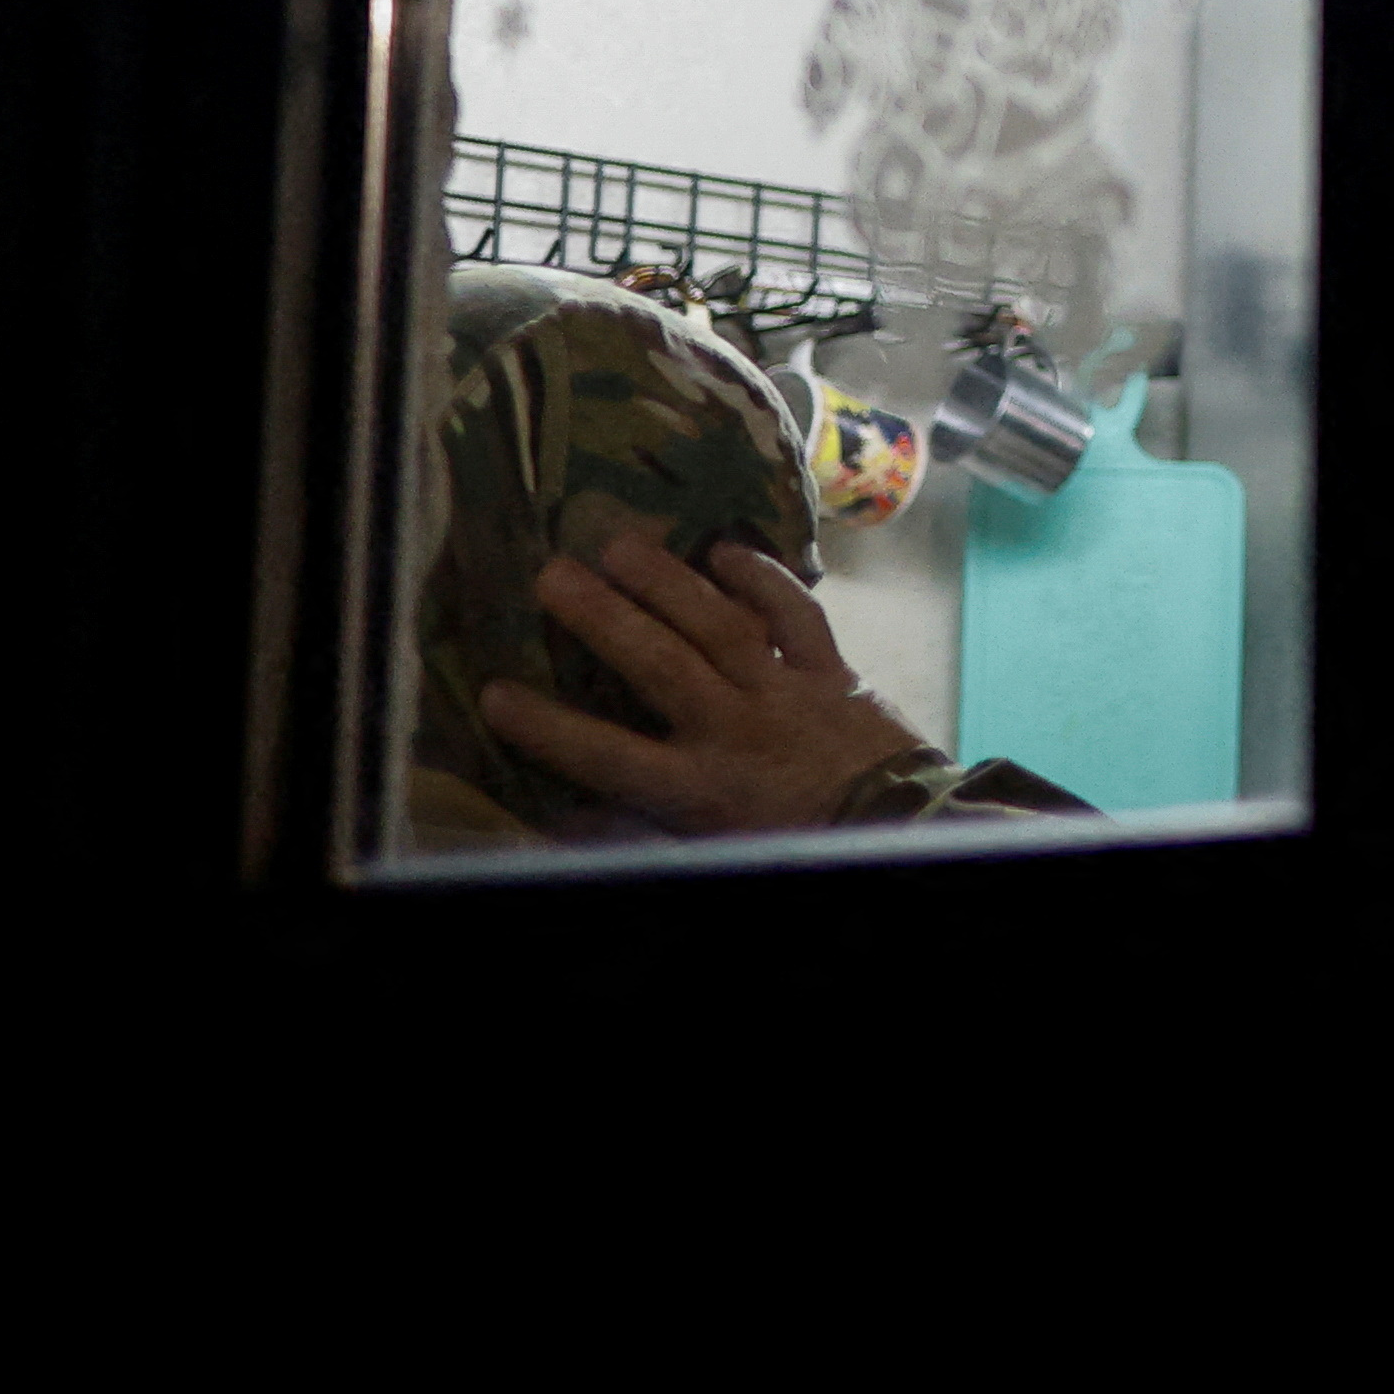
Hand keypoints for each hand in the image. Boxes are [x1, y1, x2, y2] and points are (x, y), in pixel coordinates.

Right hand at [478, 527, 928, 836]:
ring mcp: (786, 694)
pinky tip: (723, 549)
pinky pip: (796, 616)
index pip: (606, 756)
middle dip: (601, 619)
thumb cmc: (791, 841)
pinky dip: (763, 579)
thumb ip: (636, 830)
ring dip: (666, 582)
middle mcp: (735, 730)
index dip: (549, 728)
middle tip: (550, 574)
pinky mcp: (834, 673)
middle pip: (657, 666)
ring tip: (617, 544)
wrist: (900, 834)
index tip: (494, 694)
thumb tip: (563, 821)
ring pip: (719, 627)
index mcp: (698, 788)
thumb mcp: (707, 848)